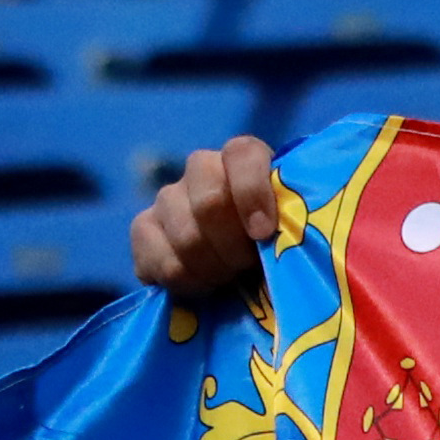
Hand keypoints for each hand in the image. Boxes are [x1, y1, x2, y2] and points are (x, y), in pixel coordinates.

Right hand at [131, 136, 283, 301]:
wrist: (246, 273)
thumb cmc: (280, 248)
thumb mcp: (295, 233)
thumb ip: (293, 223)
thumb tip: (279, 238)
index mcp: (244, 159)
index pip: (242, 154)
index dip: (251, 192)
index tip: (263, 233)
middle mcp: (202, 169)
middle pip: (209, 203)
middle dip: (234, 248)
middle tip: (247, 268)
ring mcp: (169, 197)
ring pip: (184, 236)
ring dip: (211, 269)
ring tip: (228, 279)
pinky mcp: (144, 227)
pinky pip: (153, 253)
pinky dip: (180, 279)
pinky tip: (199, 286)